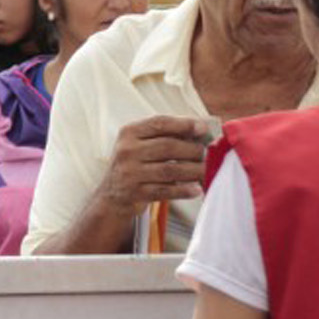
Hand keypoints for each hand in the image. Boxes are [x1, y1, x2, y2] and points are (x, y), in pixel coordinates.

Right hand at [96, 115, 211, 212]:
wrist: (111, 195)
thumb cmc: (135, 164)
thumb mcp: (141, 144)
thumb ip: (166, 135)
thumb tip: (200, 131)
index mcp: (129, 133)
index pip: (159, 123)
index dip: (184, 124)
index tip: (203, 129)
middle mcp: (127, 151)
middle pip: (168, 146)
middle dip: (192, 150)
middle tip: (206, 154)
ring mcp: (129, 173)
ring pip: (170, 170)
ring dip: (193, 171)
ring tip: (206, 171)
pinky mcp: (135, 193)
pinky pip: (165, 191)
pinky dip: (184, 190)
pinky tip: (196, 189)